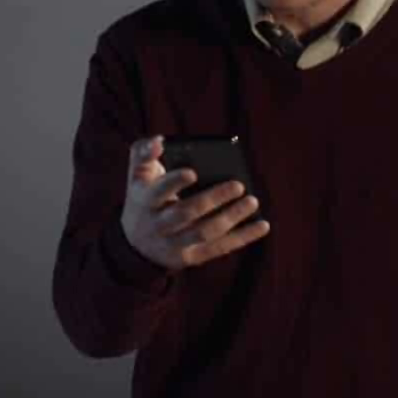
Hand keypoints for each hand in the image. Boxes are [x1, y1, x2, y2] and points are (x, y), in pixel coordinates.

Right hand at [120, 135, 270, 270]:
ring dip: (231, 217)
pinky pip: (220, 248)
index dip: (174, 182)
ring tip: (253, 201)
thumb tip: (159, 141)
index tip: (193, 172)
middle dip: (213, 199)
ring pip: (205, 232)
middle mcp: (158, 225)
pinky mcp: (192, 257)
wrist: (135, 245)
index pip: (158, 192)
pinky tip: (262, 225)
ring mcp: (175, 244)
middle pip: (186, 213)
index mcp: (145, 201)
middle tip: (238, 185)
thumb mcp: (136, 176)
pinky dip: (243, 237)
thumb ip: (144, 153)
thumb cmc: (144, 198)